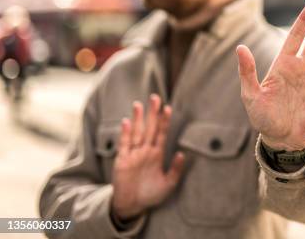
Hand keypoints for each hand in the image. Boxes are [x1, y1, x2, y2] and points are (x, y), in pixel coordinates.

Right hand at [111, 94, 184, 219]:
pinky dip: (125, 134)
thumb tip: (182, 154)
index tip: (168, 108)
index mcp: (157, 154)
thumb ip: (175, 169)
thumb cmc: (151, 194)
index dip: (164, 121)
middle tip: (155, 97)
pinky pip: (124, 145)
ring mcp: (133, 154)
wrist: (133, 206)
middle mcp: (145, 151)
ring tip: (139, 105)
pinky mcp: (122, 161)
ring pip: (136, 133)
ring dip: (138, 119)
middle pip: (149, 128)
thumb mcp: (168, 184)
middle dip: (152, 113)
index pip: (161, 133)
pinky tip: (127, 122)